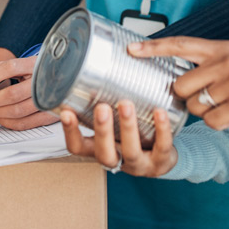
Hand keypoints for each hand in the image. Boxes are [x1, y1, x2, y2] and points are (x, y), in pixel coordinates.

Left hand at [0, 56, 58, 130]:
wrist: (61, 79)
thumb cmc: (35, 72)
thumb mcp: (21, 64)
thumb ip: (1, 70)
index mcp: (36, 63)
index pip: (11, 68)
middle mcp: (44, 80)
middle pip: (12, 94)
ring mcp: (49, 99)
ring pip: (16, 111)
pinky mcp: (50, 114)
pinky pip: (24, 123)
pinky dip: (7, 122)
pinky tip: (1, 117)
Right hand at [60, 100, 177, 177]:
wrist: (163, 159)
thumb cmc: (134, 137)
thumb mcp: (115, 124)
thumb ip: (105, 103)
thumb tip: (96, 64)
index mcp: (101, 150)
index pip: (77, 147)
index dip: (71, 132)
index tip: (65, 111)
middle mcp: (117, 160)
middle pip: (104, 153)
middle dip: (102, 130)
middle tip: (101, 107)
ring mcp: (140, 164)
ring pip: (131, 151)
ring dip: (128, 127)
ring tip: (126, 104)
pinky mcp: (161, 162)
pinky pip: (161, 146)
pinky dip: (161, 128)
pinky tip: (160, 111)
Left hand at [130, 36, 228, 129]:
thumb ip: (212, 60)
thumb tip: (183, 77)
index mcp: (221, 47)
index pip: (180, 44)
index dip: (153, 47)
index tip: (131, 50)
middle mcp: (224, 62)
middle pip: (181, 86)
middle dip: (188, 97)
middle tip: (208, 98)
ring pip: (194, 106)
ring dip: (205, 111)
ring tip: (227, 104)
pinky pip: (211, 121)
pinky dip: (218, 123)